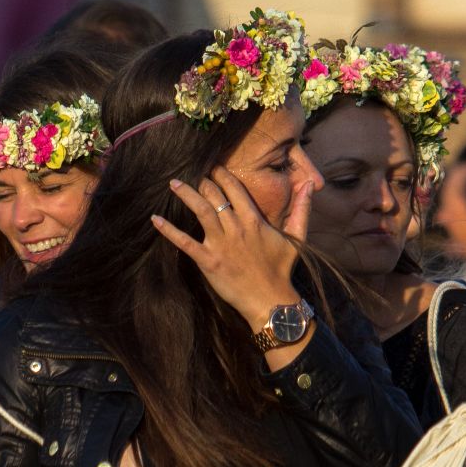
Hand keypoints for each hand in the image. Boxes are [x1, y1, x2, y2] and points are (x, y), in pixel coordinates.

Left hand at [149, 169, 303, 333]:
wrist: (270, 300)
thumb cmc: (282, 269)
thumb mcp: (297, 237)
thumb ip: (302, 209)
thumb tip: (311, 185)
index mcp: (254, 220)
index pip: (235, 189)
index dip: (223, 175)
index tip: (214, 166)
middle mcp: (236, 228)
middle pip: (215, 197)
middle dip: (203, 182)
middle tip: (193, 173)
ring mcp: (220, 244)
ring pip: (200, 211)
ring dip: (186, 195)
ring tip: (173, 183)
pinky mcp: (208, 261)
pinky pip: (185, 242)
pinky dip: (169, 230)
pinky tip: (155, 219)